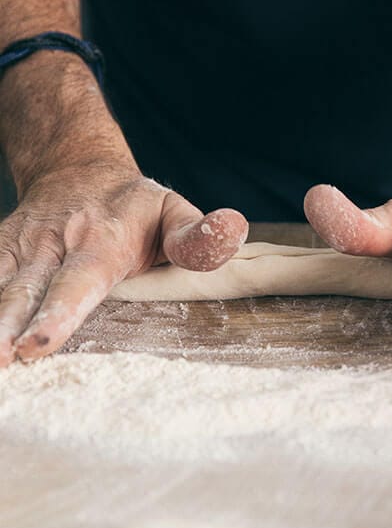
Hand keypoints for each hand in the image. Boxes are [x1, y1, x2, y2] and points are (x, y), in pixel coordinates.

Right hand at [0, 162, 247, 365]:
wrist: (76, 168)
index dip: (60, 312)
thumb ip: (195, 234)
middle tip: (2, 359)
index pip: (79, 280)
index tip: (40, 343)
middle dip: (7, 325)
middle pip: (26, 289)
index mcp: (101, 241)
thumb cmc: (134, 207)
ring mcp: (19, 247)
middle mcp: (53, 244)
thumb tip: (231, 232)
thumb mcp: (171, 210)